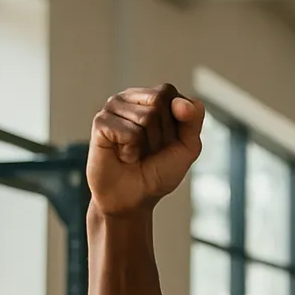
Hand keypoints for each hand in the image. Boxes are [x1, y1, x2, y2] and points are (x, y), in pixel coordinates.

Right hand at [87, 84, 204, 215]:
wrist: (132, 198)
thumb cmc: (158, 171)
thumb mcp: (187, 147)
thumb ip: (193, 121)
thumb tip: (179, 102)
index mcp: (154, 97)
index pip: (174, 95)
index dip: (178, 124)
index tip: (168, 142)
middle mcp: (132, 97)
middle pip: (160, 101)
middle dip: (162, 133)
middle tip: (150, 149)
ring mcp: (114, 107)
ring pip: (146, 117)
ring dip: (147, 144)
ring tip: (135, 152)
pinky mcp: (101, 121)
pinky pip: (129, 132)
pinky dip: (131, 151)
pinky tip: (123, 155)